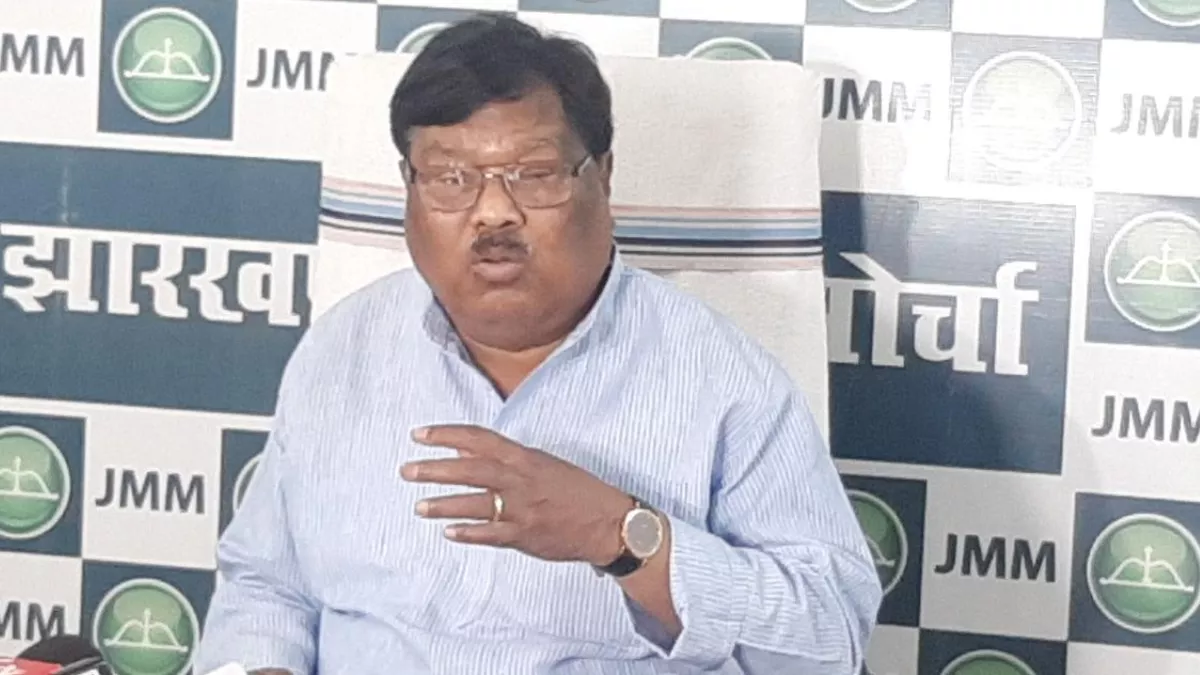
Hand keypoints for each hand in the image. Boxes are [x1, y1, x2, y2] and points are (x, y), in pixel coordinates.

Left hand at [400, 424, 632, 565]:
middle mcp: (521, 480)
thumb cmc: (577, 489)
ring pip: (476, 504)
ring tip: (419, 506)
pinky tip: (449, 532)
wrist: (610, 521)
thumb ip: (504, 459)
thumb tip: (464, 452)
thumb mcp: (542, 463)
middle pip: (470, 470)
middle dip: (435, 469)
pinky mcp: (526, 536)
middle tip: (407, 470)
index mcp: (525, 457)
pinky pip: (491, 534)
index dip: (446, 435)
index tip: (419, 434)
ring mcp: (523, 509)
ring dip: (444, 505)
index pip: (479, 439)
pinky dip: (469, 533)